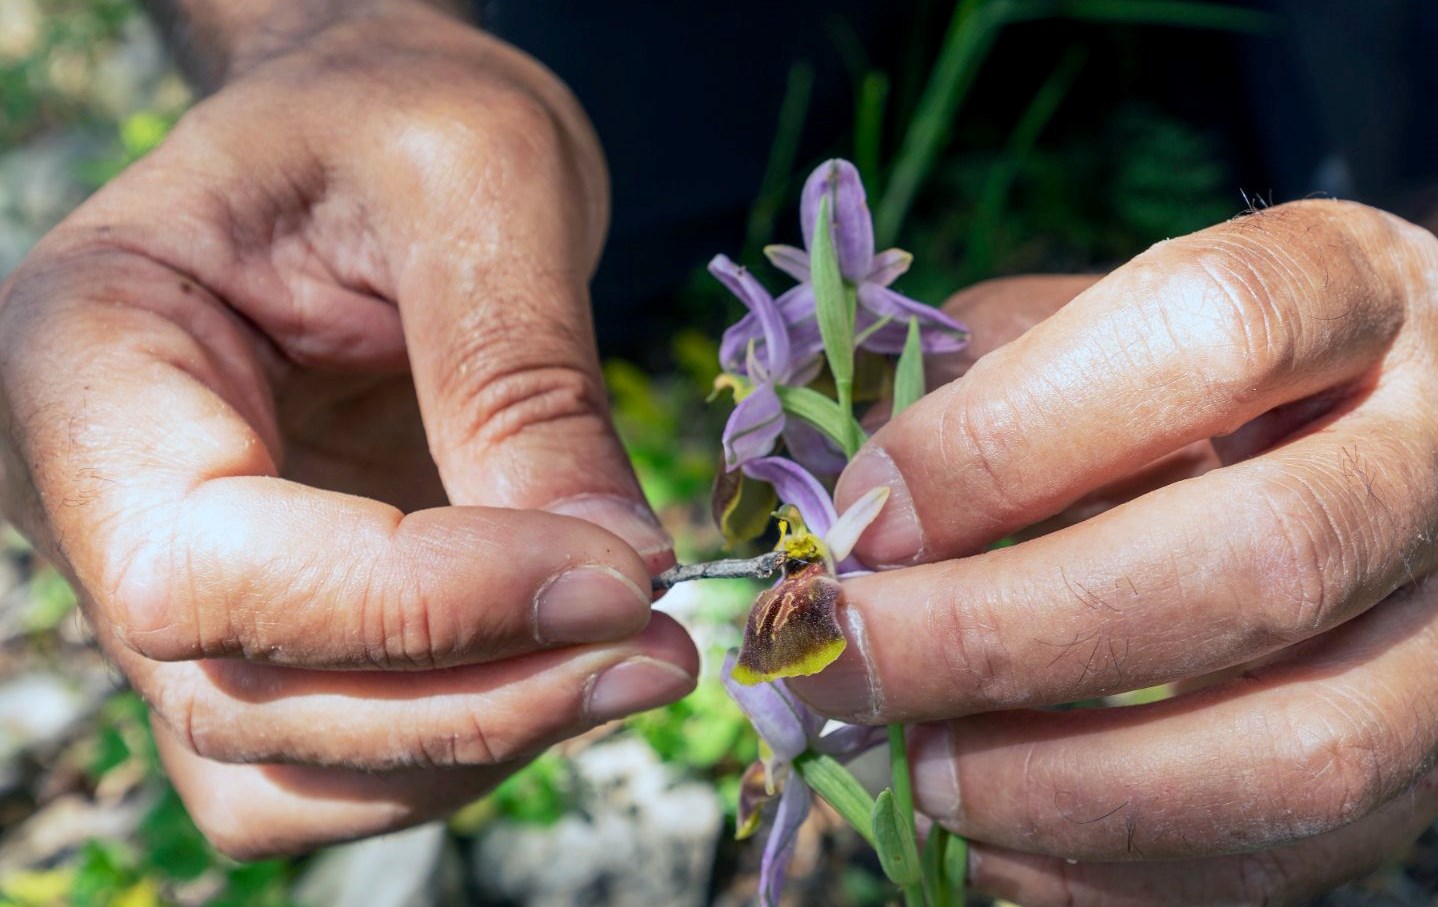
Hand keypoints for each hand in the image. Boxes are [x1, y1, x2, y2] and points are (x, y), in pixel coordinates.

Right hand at [0, 3, 696, 857]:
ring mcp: (179, 588)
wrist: (375, 134)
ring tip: (638, 654)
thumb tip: (613, 572)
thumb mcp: (481, 174)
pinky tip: (572, 665)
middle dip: (474, 701)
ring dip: (480, 745)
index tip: (615, 576)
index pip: (203, 566)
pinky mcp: (273, 633)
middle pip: (245, 699)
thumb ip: (524, 374)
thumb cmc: (400, 111)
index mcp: (88, 358)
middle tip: (662, 647)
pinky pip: (339, 767)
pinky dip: (464, 749)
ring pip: (291, 771)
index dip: (420, 605)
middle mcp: (94, 501)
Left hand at [792, 201, 1437, 903]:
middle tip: (843, 660)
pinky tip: (991, 841)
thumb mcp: (1077, 322)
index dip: (1013, 436)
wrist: (1371, 432)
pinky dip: (1117, 873)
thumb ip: (960, 387)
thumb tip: (824, 521)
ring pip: (1305, 747)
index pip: (1209, 335)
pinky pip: (1293, 861)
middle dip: (1013, 633)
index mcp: (1352, 285)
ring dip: (1073, 782)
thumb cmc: (1181, 370)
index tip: (863, 516)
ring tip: (916, 769)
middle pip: (1264, 557)